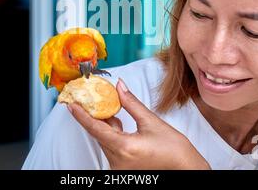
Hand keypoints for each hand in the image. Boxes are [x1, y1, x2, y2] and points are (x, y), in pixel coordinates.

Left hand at [67, 78, 210, 169]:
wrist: (186, 169)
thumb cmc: (174, 149)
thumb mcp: (151, 122)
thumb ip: (131, 103)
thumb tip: (120, 86)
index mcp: (124, 148)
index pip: (95, 129)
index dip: (81, 116)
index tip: (71, 105)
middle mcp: (118, 161)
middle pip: (99, 134)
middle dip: (96, 117)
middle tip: (91, 99)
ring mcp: (119, 168)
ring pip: (105, 142)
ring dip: (106, 126)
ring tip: (113, 111)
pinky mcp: (123, 170)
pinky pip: (111, 149)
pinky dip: (112, 136)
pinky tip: (120, 125)